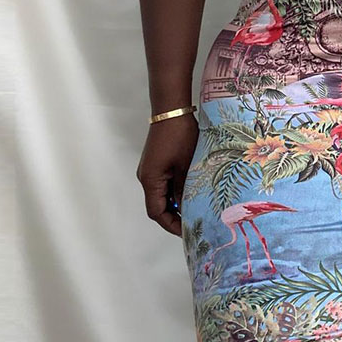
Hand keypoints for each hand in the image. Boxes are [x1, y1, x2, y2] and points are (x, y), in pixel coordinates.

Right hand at [136, 113, 199, 235]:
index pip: (156, 212)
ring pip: (161, 195)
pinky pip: (163, 184)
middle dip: (174, 216)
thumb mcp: (186, 165)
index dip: (171, 224)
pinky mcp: (156, 163)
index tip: (187, 231)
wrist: (172, 110)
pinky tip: (190, 193)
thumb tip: (188, 208)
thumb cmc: (180, 136)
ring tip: (195, 210)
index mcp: (150, 180)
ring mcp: (150, 170)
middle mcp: (146, 177)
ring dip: (175, 204)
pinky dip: (175, 192)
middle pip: (157, 205)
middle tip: (194, 223)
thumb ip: (184, 188)